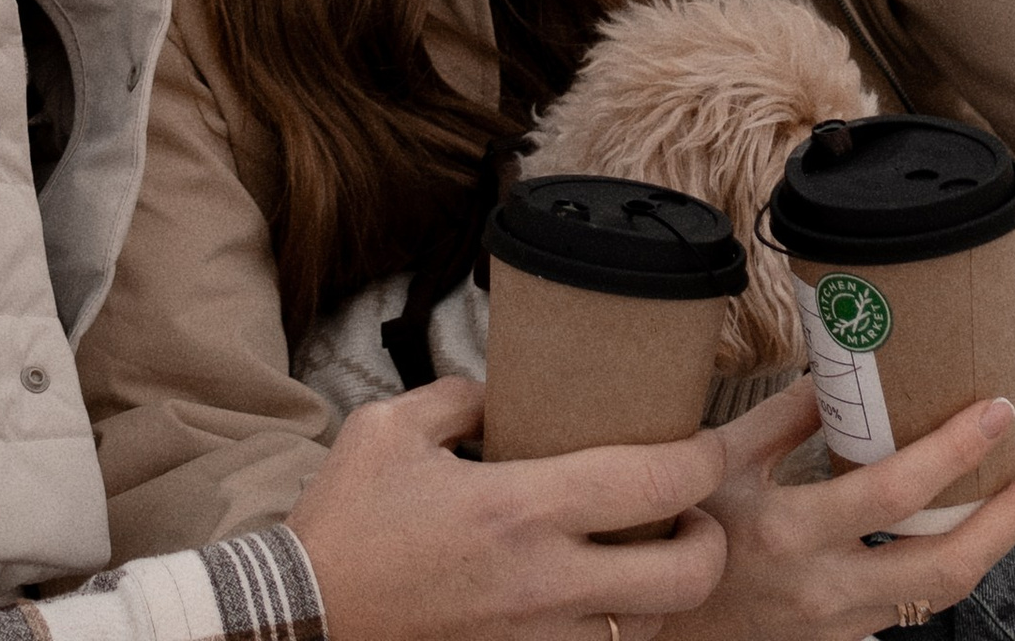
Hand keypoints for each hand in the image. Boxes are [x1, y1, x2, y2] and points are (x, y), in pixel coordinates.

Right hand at [285, 374, 731, 640]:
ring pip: (648, 628)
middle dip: (710, 540)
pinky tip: (597, 599)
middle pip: (684, 576)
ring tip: (651, 553)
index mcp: (520, 509)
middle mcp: (545, 584)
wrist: (305, 618)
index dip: (701, 459)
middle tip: (693, 510)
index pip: (652, 484)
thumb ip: (462, 399)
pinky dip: (612, 628)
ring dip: (664, 591)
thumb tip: (502, 396)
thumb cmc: (345, 524)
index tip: (707, 441)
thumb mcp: (393, 427)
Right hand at [679, 380, 1014, 639]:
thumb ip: (782, 416)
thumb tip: (838, 362)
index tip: (997, 408)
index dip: (954, 451)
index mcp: (792, 535)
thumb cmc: (679, 535)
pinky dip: (950, 564)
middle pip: (951, 565)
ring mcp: (840, 626)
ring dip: (995, 541)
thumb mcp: (718, 463)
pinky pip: (914, 606)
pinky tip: (969, 528)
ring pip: (944, 593)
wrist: (655, 628)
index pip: (896, 494)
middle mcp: (828, 590)